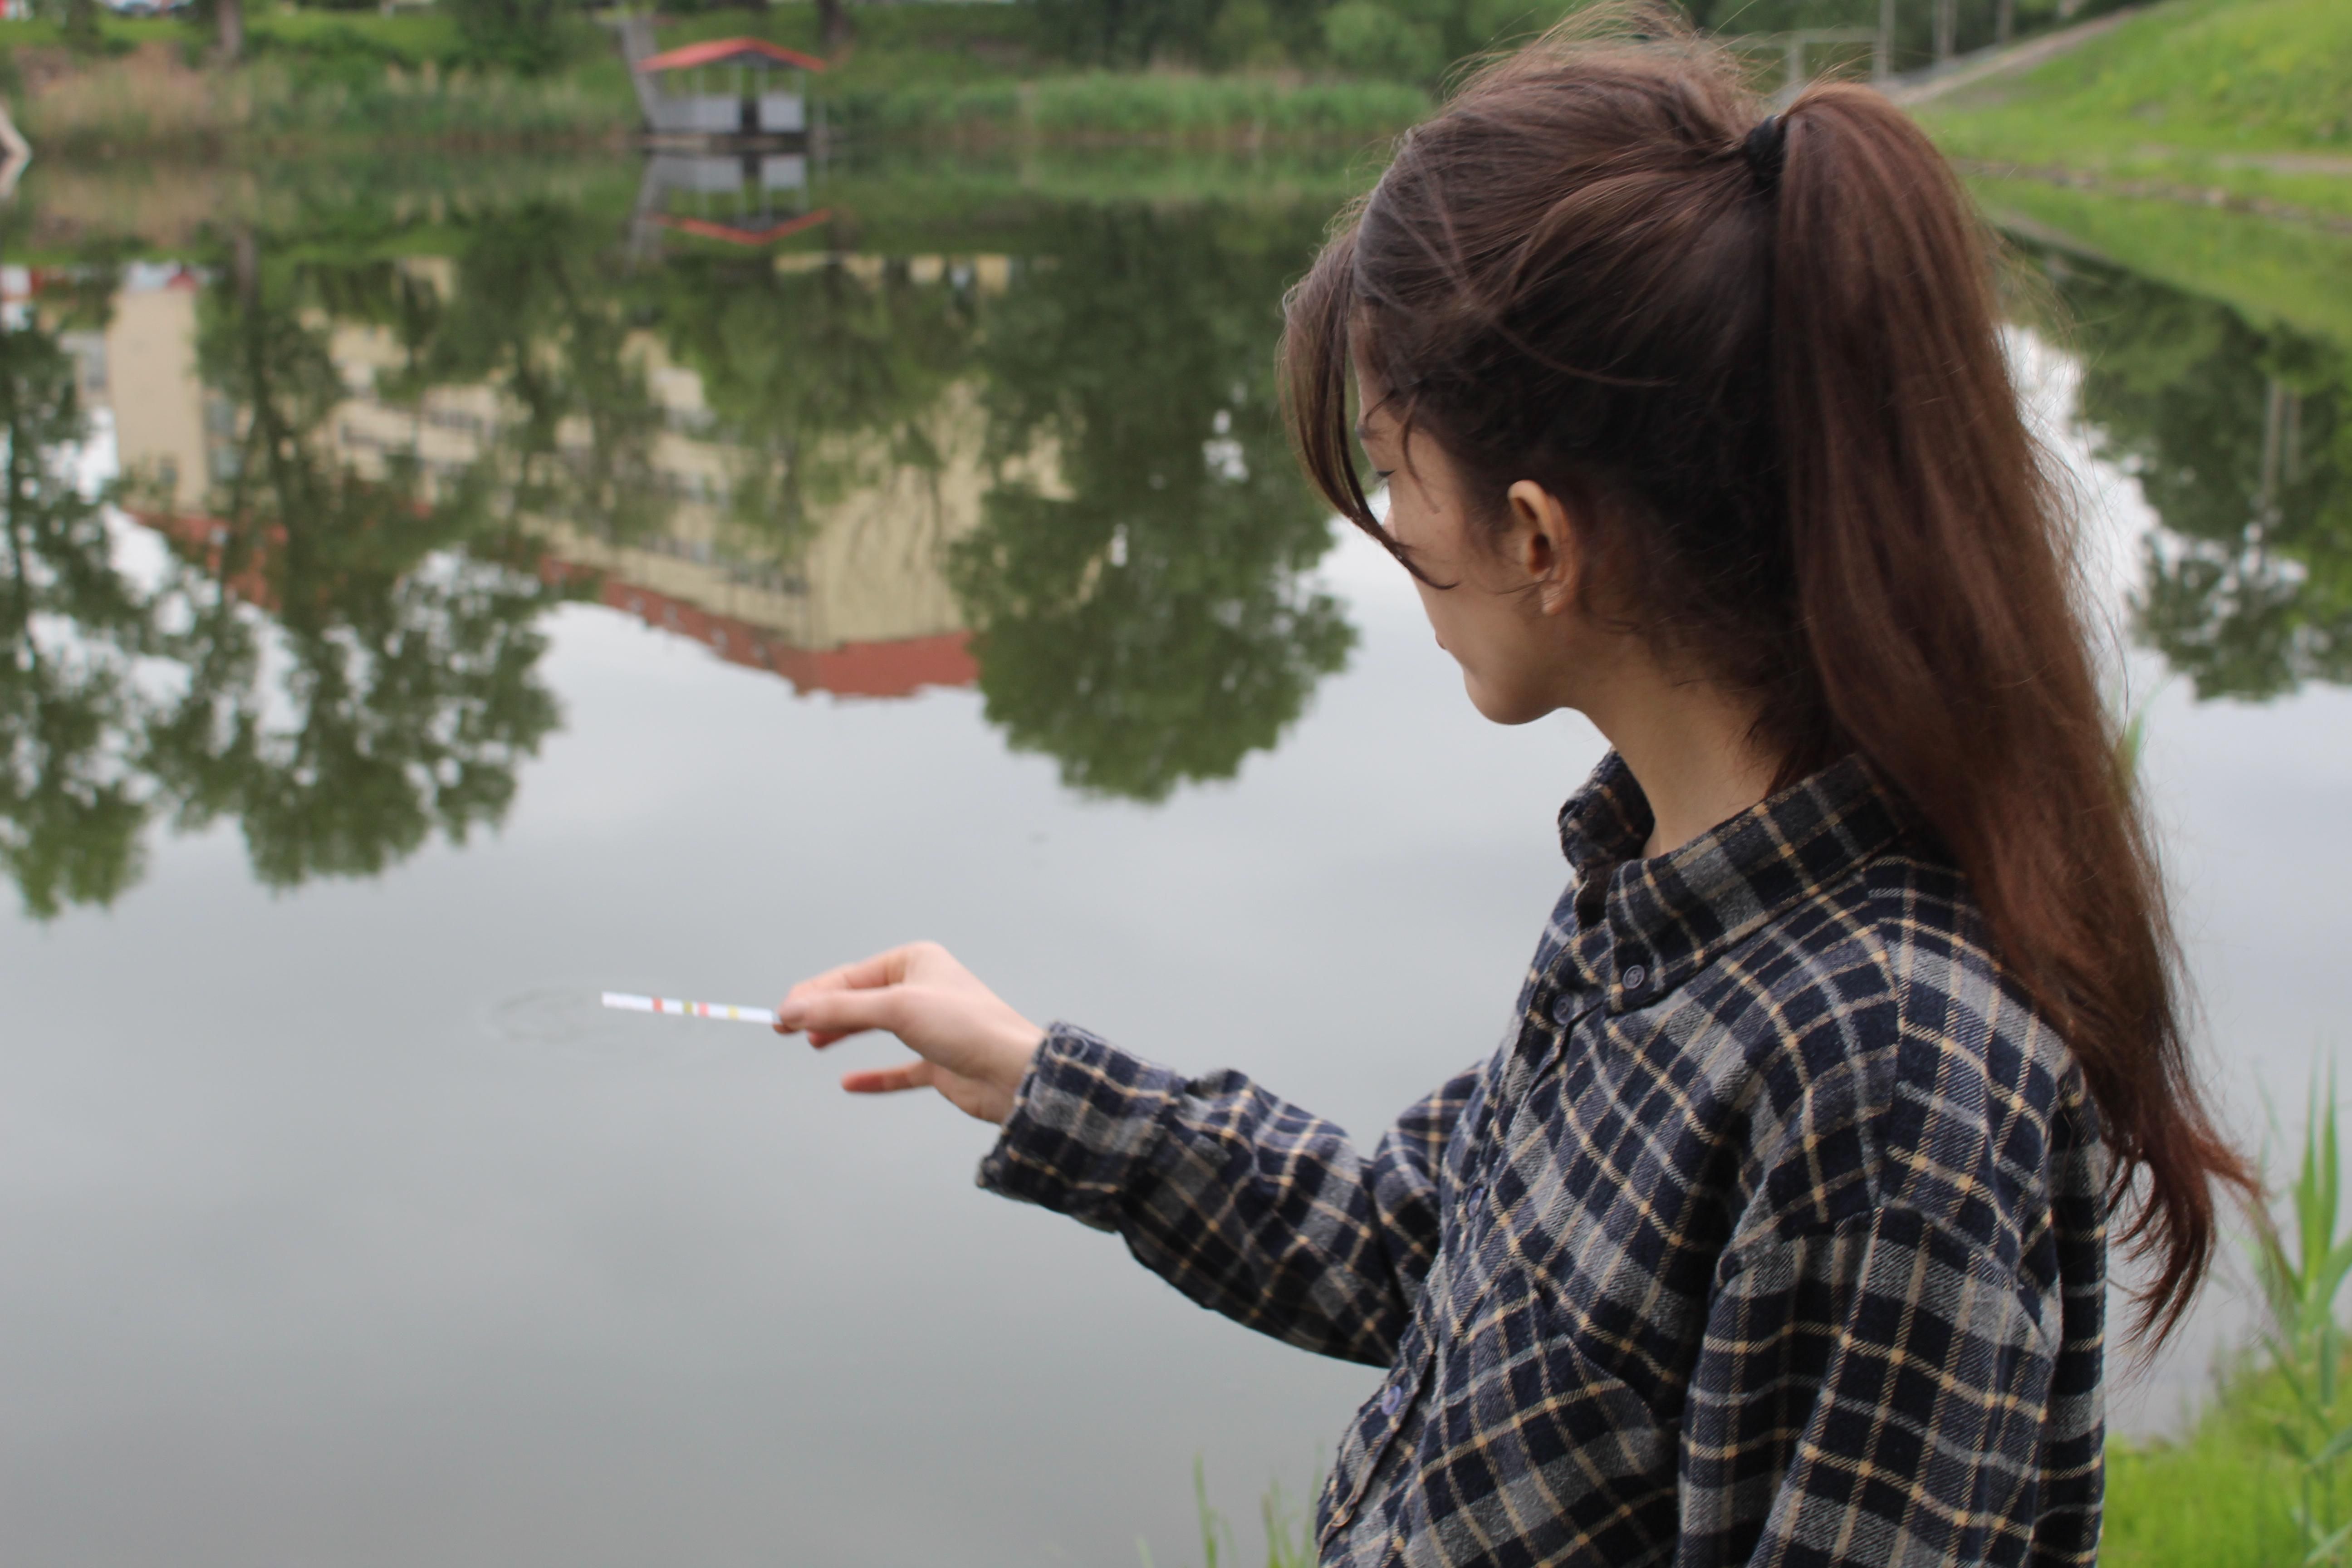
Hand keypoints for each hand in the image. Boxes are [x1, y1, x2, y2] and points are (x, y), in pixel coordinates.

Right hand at [774, 942, 1045, 1124]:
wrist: (1013, 1071)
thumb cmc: (965, 1027)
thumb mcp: (896, 1008)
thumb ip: (840, 1010)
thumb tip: (791, 1010)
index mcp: (916, 961)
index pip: (851, 976)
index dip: (812, 995)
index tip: (780, 1015)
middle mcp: (923, 988)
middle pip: (859, 999)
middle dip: (823, 1012)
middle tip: (785, 1029)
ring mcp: (931, 1026)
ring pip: (875, 1028)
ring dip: (842, 1034)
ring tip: (812, 1043)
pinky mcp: (938, 1062)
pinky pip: (898, 1069)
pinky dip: (874, 1077)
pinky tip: (850, 1082)